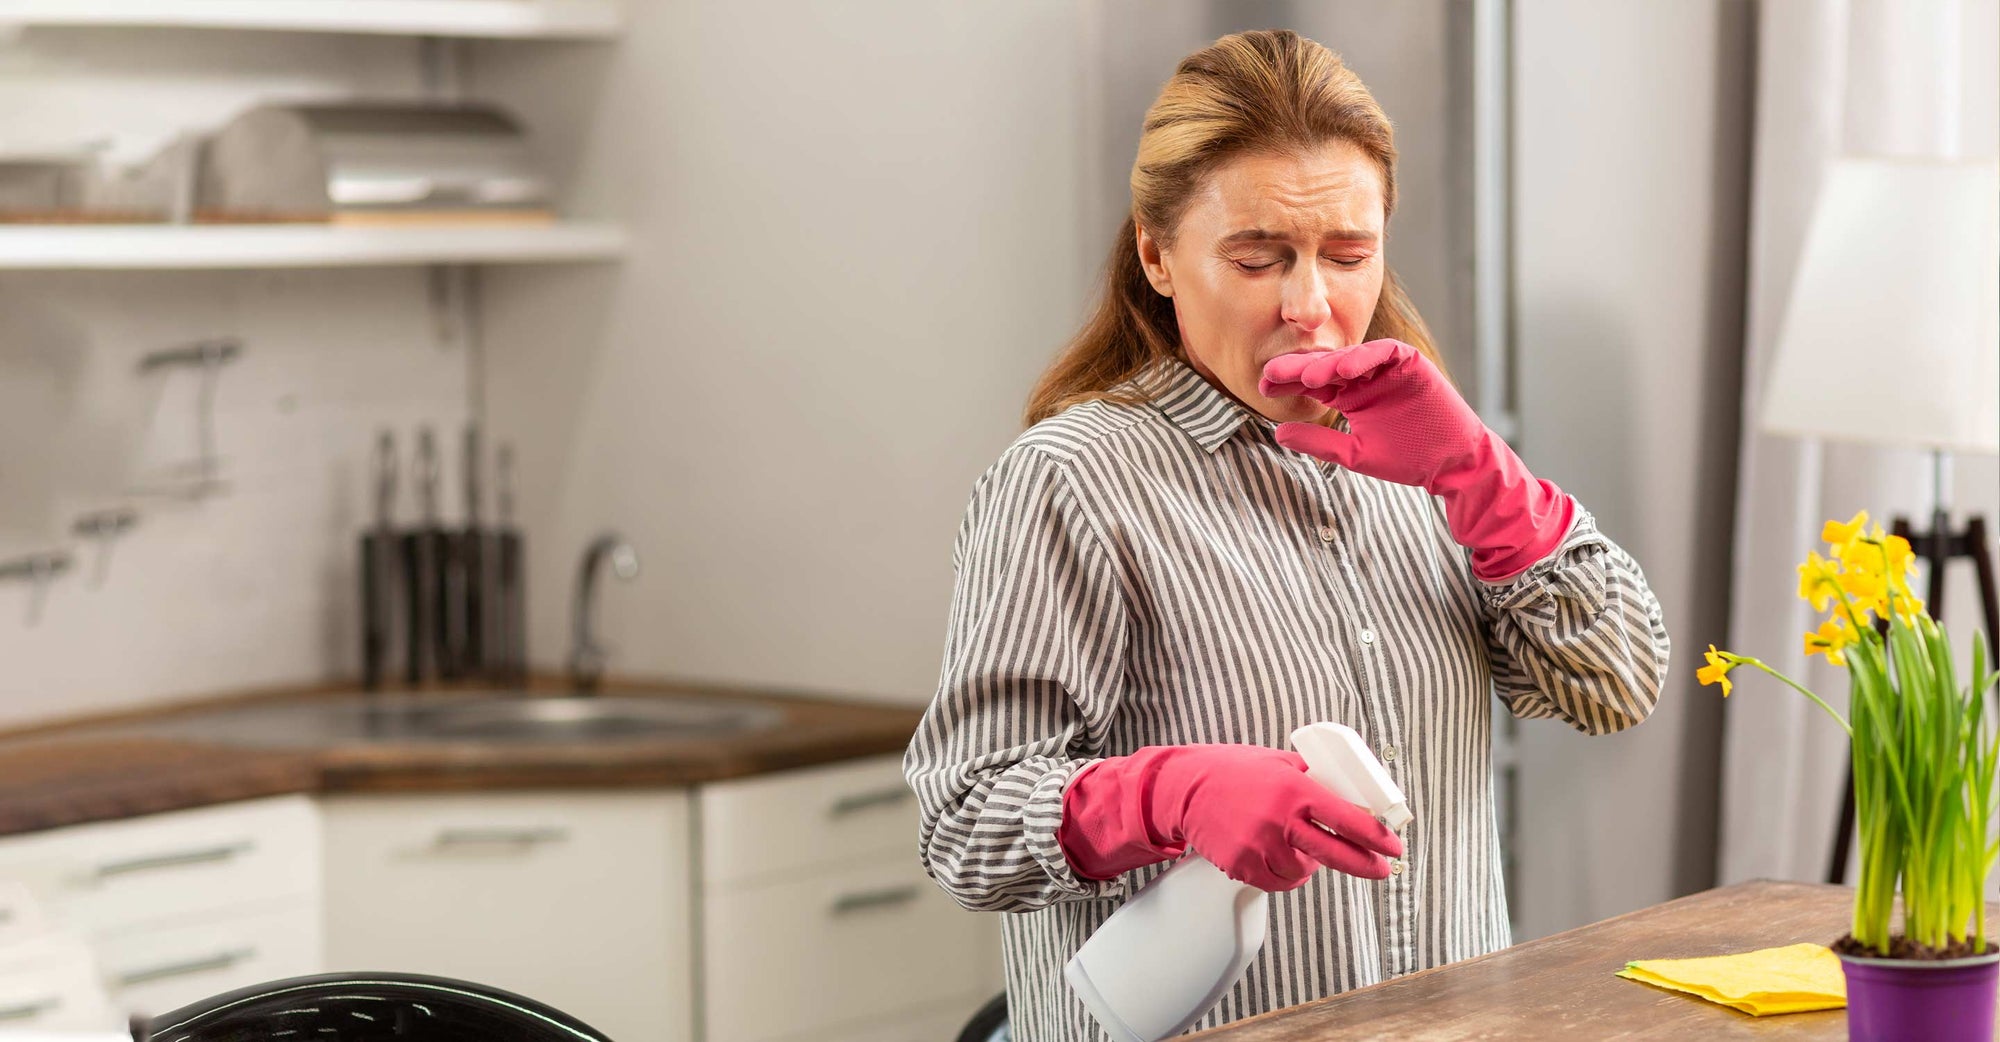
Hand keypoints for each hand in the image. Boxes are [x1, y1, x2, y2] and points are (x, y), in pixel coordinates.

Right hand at [1058, 744, 1401, 891]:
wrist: (1186, 788)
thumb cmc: (1235, 771)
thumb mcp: (1280, 762)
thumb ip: (1314, 777)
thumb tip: (1352, 795)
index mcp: (1295, 789)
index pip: (1348, 819)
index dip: (1377, 837)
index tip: (1394, 846)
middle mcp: (1280, 819)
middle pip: (1336, 854)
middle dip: (1366, 865)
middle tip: (1381, 869)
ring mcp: (1259, 845)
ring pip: (1304, 873)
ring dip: (1309, 865)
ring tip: (1296, 846)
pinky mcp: (1242, 865)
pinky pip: (1277, 882)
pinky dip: (1283, 874)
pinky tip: (1275, 855)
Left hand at [1259, 339, 1574, 581]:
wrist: (1452, 463)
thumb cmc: (1407, 458)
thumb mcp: (1354, 454)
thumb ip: (1318, 443)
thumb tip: (1277, 433)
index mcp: (1349, 396)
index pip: (1312, 384)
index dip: (1287, 383)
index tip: (1261, 387)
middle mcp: (1364, 377)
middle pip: (1325, 366)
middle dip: (1298, 369)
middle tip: (1270, 373)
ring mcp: (1387, 369)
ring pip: (1352, 356)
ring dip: (1330, 362)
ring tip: (1306, 375)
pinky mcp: (1411, 363)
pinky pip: (1385, 352)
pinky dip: (1365, 356)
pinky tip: (1345, 366)